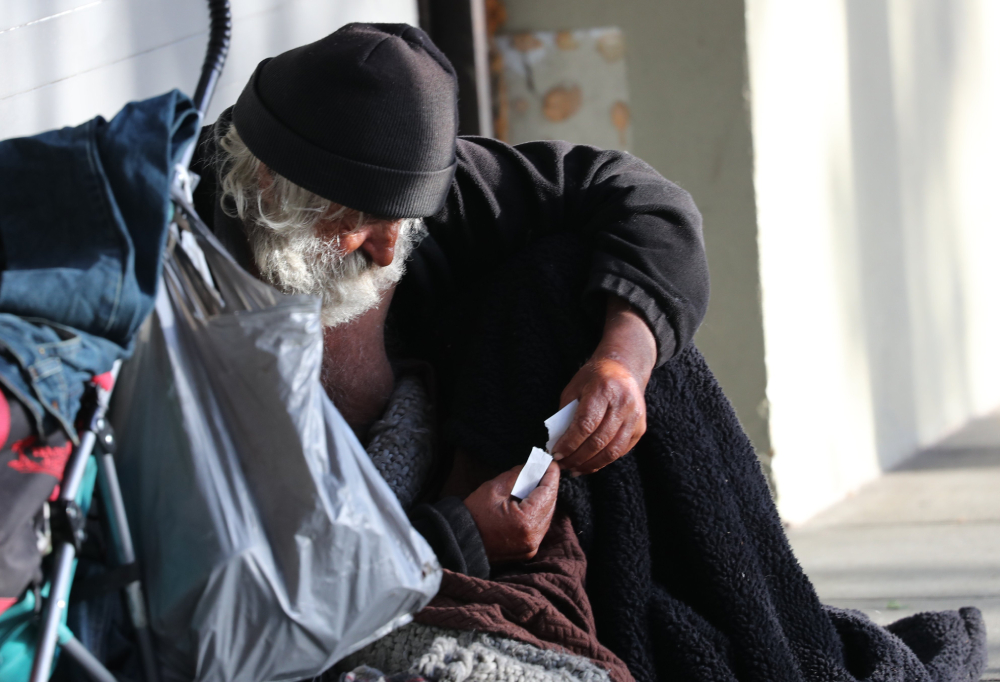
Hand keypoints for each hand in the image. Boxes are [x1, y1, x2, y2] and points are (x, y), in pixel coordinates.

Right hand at [463, 462, 559, 562]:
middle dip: (548, 486)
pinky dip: (538, 513)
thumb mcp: (495, 488)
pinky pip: (539, 527)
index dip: (551, 475)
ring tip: (536, 483)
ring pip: (547, 516)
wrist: (461, 540)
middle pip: (551, 505)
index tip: (551, 462)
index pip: (548, 493)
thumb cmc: (474, 514)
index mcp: (527, 521)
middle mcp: (534, 537)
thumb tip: (535, 466)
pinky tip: (531, 501)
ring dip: (544, 499)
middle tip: (544, 469)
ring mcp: (531, 546)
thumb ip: (519, 476)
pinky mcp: (527, 550)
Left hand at [552, 297, 655, 475]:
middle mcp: (623, 404)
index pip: (585, 424)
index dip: (570, 443)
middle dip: (578, 457)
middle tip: (563, 465)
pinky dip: (604, 461)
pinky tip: (589, 465)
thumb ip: (566, 413)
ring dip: (591, 464)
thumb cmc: (594, 377)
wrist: (624, 368)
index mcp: (604, 390)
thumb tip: (557, 442)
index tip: (557, 454)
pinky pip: (621, 451)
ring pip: (612, 450)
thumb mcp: (575, 387)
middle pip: (599, 440)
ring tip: (575, 469)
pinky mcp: (640, 428)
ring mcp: (635, 417)